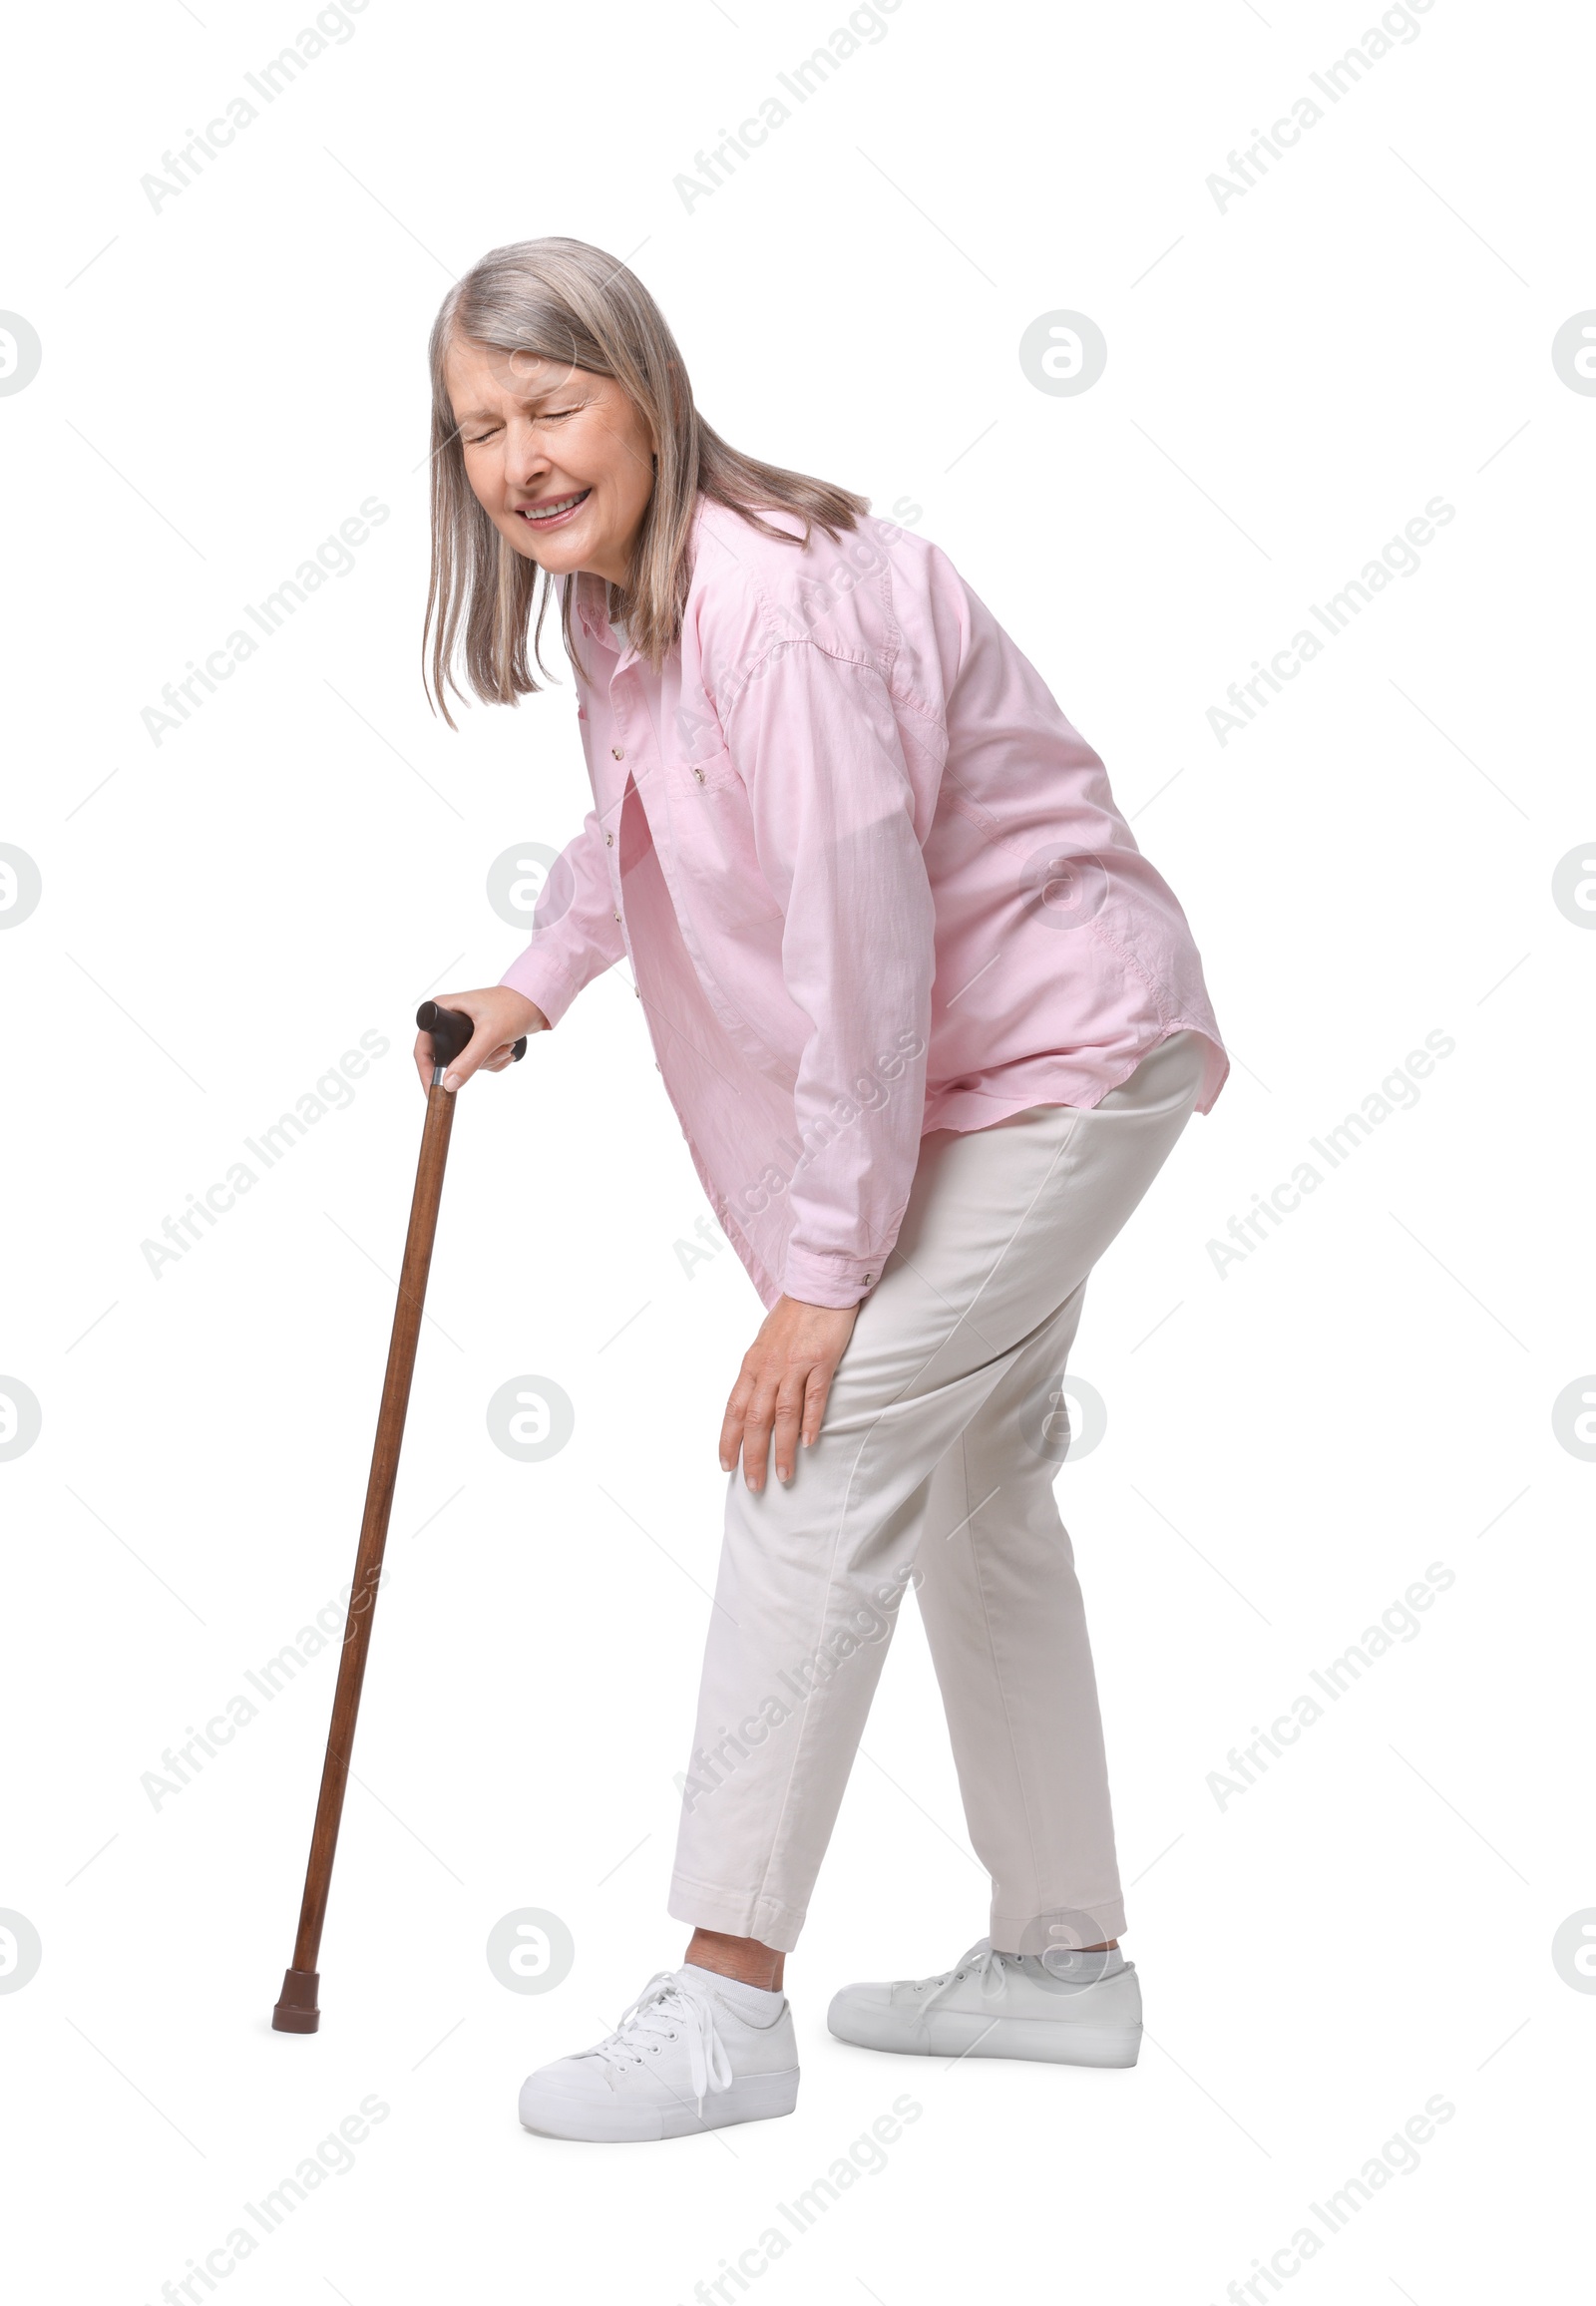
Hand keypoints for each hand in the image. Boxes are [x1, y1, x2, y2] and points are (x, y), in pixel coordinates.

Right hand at [412, 986, 548, 1093]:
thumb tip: (449, 1084)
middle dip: (472, 1064)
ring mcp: (462, 1031)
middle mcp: (448, 1019)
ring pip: (464, 1064)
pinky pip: (477, 1063)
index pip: (423, 1048)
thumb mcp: (490, 1035)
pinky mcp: (476, 1039)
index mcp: (442, 1009)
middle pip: (445, 1059)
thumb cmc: (514, 1007)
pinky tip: (506, 1048)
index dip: (426, 1071)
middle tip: (492, 1054)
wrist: (538, 1002)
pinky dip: (493, 1062)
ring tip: (504, 1046)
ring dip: (487, 1062)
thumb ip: (469, 1060)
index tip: (433, 1091)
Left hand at [720, 1294, 857, 1491]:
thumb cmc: (794, 1314)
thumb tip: (754, 1399)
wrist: (818, 1285)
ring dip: (781, 1449)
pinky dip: (809, 1421)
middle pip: (755, 1419)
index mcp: (752, 1364)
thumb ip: (760, 1372)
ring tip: (782, 1475)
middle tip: (753, 1484)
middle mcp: (769, 1368)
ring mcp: (795, 1365)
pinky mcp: (821, 1360)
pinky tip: (807, 1443)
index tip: (726, 1465)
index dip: (728, 1439)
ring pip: (783, 1415)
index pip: (734, 1409)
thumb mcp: (766, 1343)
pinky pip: (813, 1396)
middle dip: (752, 1456)